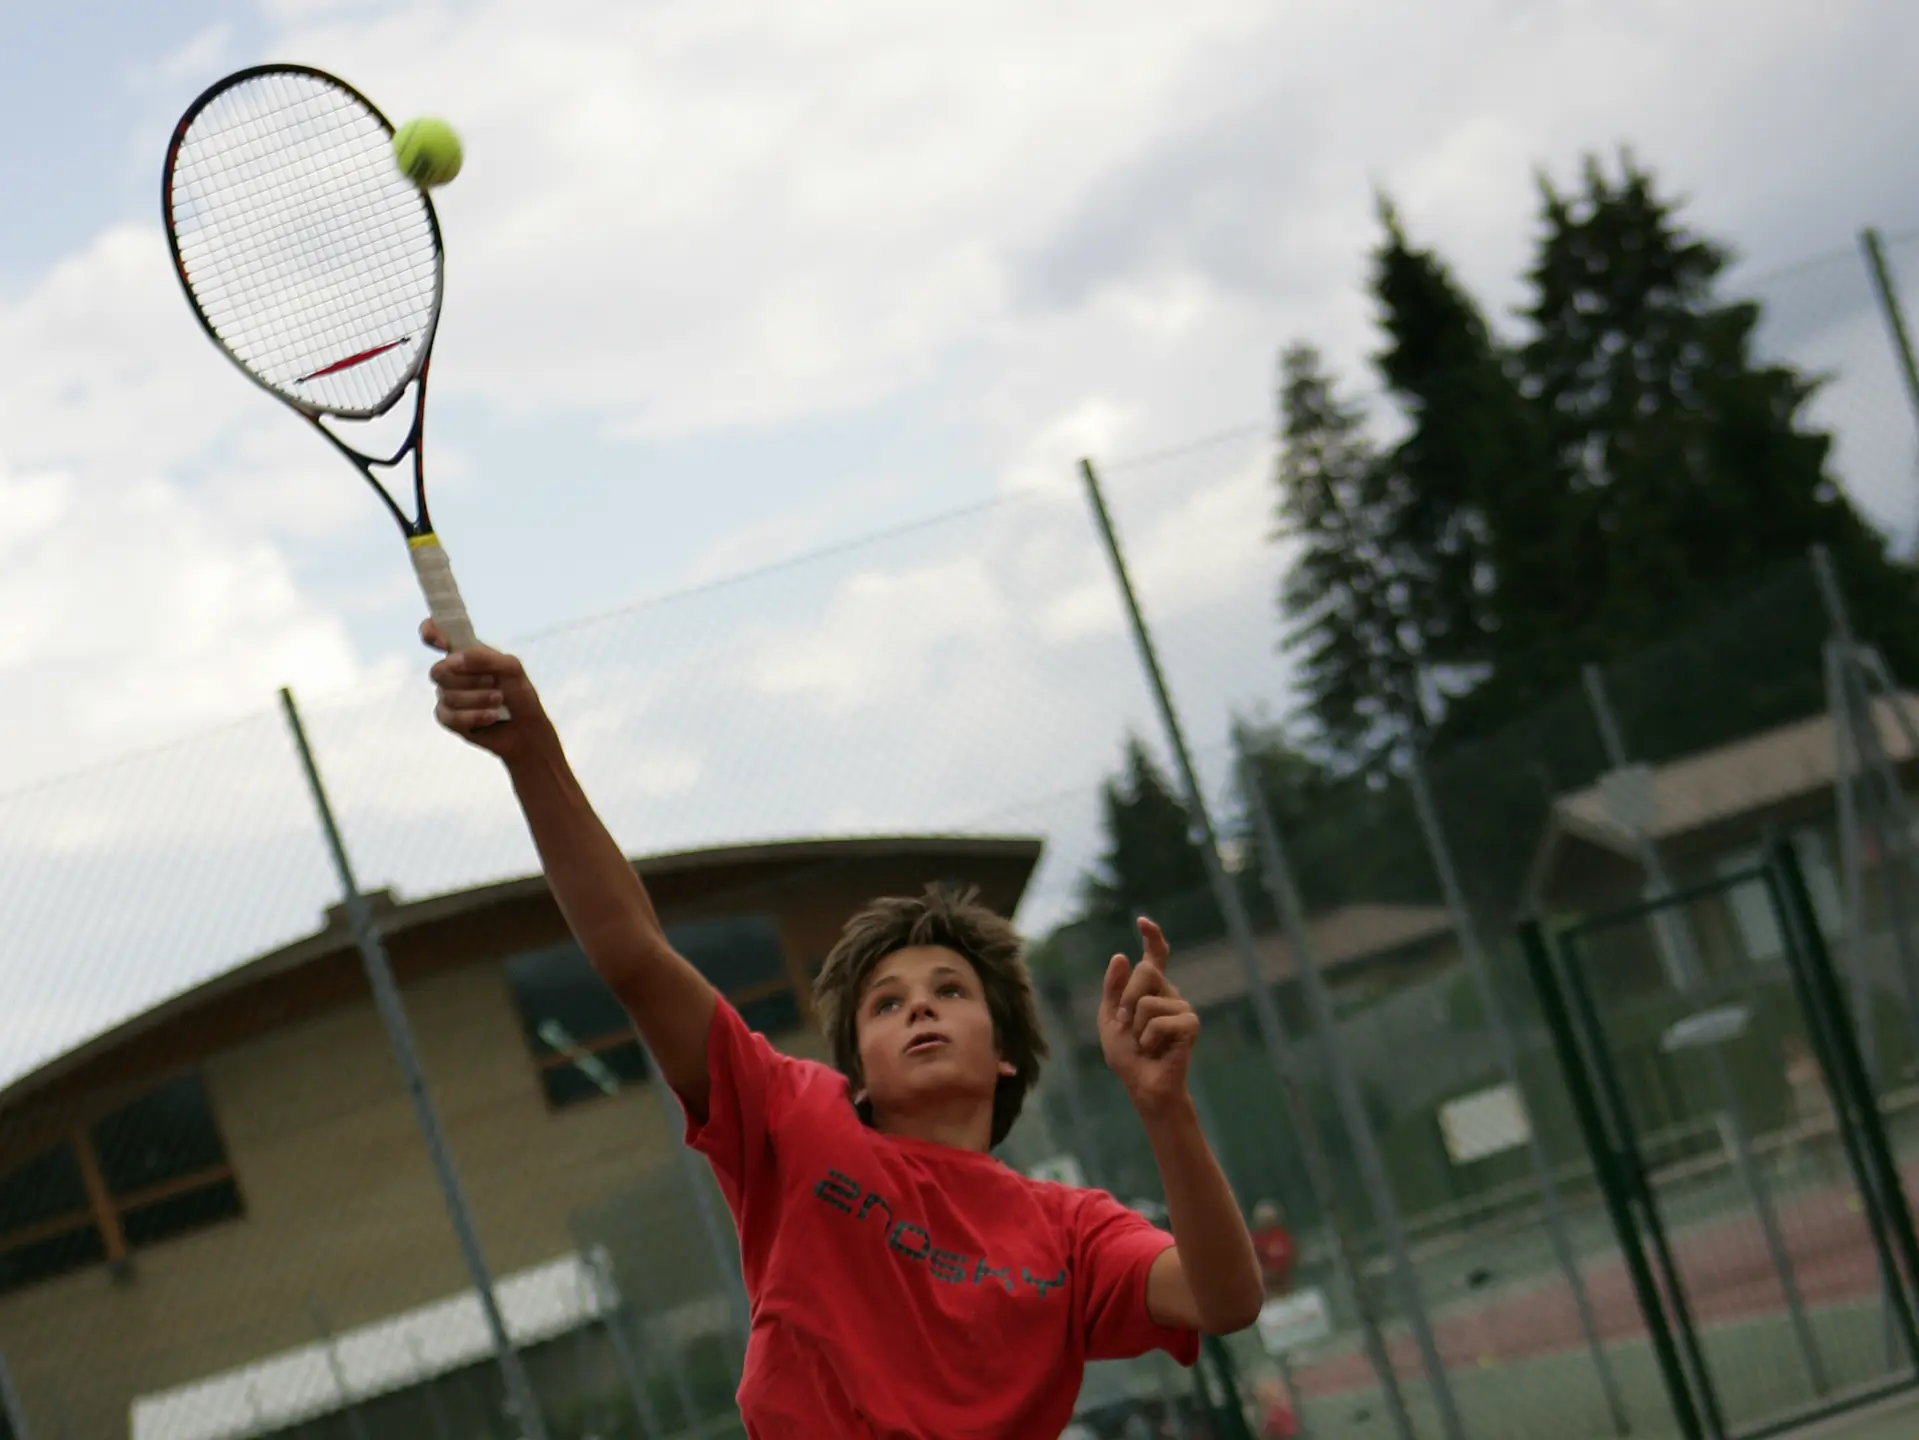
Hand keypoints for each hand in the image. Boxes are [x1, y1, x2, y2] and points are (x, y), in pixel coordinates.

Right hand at [421, 618, 550, 760]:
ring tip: (499, 700)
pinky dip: (474, 716)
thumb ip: (484, 657)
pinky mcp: (448, 718)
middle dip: (470, 679)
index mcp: (464, 652)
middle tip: (494, 682)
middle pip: (439, 670)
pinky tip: (492, 716)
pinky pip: (449, 716)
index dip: (430, 632)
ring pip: (447, 695)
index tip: (443, 643)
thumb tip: (453, 660)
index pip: (434, 634)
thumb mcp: (511, 668)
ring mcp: (447, 695)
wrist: (526, 728)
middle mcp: (452, 672)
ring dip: (478, 699)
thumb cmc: (519, 694)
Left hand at [1098, 917, 1199, 1117]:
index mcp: (1149, 989)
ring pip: (1148, 1001)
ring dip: (1136, 1027)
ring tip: (1145, 1043)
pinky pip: (1160, 1021)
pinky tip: (1156, 1051)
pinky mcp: (1190, 1025)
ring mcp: (1182, 1007)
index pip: (1155, 957)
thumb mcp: (1109, 1018)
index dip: (1152, 937)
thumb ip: (1113, 989)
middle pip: (1145, 971)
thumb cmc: (1126, 1055)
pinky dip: (1149, 1039)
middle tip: (1127, 1025)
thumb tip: (1122, 956)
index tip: (1142, 920)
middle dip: (1126, 999)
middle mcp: (1169, 993)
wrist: (1142, 1085)